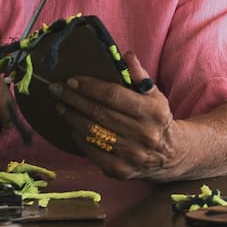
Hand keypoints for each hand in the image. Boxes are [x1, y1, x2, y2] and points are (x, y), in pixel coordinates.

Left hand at [52, 51, 185, 180]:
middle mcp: (144, 134)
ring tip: (61, 105)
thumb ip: (140, 75)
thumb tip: (126, 56)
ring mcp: (132, 155)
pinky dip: (78, 137)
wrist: (170, 154)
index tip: (72, 80)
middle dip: (74, 99)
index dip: (90, 87)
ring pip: (92, 132)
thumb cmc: (157, 119)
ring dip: (71, 117)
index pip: (113, 96)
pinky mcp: (120, 170)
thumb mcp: (155, 95)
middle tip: (56, 89)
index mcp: (153, 111)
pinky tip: (72, 126)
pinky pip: (91, 151)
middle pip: (99, 113)